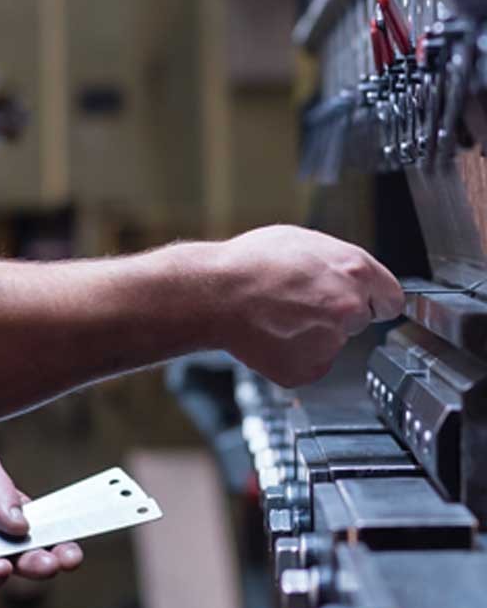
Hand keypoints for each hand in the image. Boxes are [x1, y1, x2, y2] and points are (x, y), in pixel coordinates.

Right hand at [212, 225, 403, 386]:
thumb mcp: (302, 240)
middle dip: (336, 315)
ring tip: (277, 318)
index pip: (392, 298)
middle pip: (359, 320)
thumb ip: (336, 262)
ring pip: (331, 342)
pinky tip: (272, 337)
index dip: (374, 300)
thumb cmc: (249, 264)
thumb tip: (346, 273)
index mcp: (355, 271)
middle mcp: (350, 307)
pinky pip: (309, 364)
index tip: (364, 304)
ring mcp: (330, 341)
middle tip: (300, 306)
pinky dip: (294, 356)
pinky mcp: (308, 367)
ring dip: (311, 335)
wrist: (214, 294)